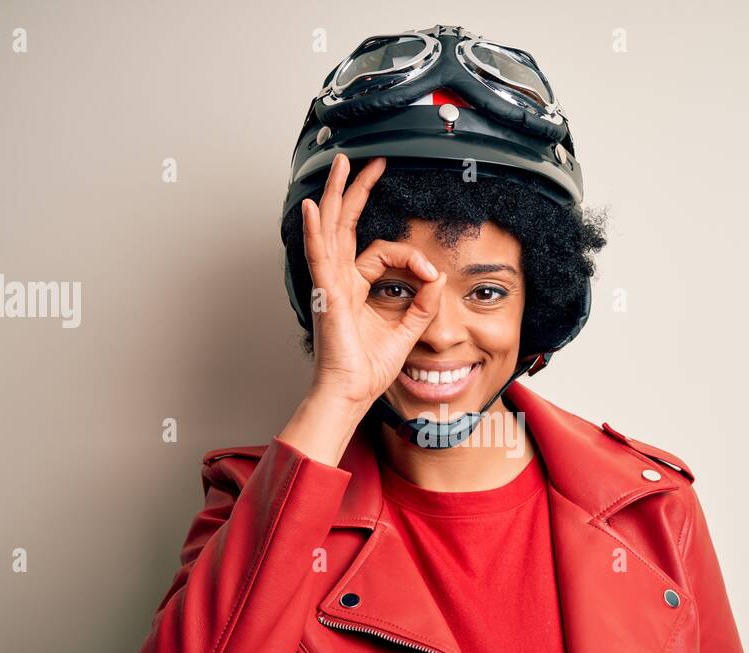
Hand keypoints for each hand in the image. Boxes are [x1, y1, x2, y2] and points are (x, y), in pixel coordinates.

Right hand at [300, 153, 447, 407]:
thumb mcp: (407, 330)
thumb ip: (423, 303)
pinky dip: (314, 231)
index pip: (382, 252)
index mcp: (354, 287)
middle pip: (344, 225)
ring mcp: (329, 284)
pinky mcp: (326, 295)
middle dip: (356, 191)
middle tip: (366, 162)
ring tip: (340, 165)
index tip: (432, 274)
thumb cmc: (368, 369)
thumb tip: (438, 277)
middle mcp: (338, 280)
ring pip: (330, 229)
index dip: (411, 257)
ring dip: (335, 195)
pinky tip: (311, 208)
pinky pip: (318, 256)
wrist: (350, 393)